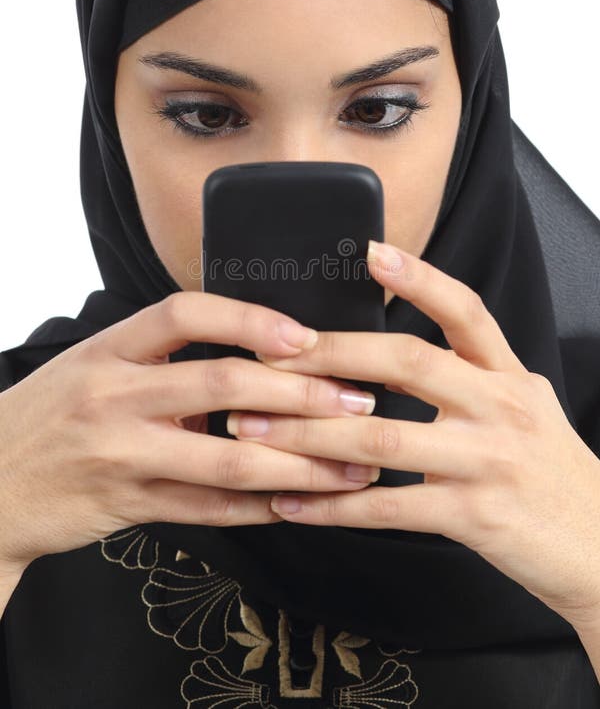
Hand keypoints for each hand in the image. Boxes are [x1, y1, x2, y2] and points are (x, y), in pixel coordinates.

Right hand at [0, 292, 378, 577]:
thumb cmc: (51, 416)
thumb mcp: (93, 366)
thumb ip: (160, 359)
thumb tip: (252, 350)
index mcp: (108, 349)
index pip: (184, 314)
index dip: (250, 318)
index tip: (305, 334)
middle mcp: (113, 396)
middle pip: (222, 384)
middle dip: (301, 392)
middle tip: (357, 398)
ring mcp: (121, 455)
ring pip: (227, 456)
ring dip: (300, 462)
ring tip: (351, 463)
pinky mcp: (128, 507)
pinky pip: (208, 508)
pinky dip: (260, 504)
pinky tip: (299, 500)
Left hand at [225, 239, 599, 631]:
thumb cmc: (548, 473)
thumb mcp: (522, 407)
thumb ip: (469, 377)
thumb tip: (390, 357)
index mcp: (507, 376)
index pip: (464, 310)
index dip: (419, 278)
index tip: (369, 251)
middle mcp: (500, 407)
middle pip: (407, 362)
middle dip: (331, 354)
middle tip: (270, 353)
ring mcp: (488, 460)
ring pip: (382, 436)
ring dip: (307, 433)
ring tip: (253, 429)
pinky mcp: (474, 515)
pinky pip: (388, 508)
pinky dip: (332, 506)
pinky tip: (292, 502)